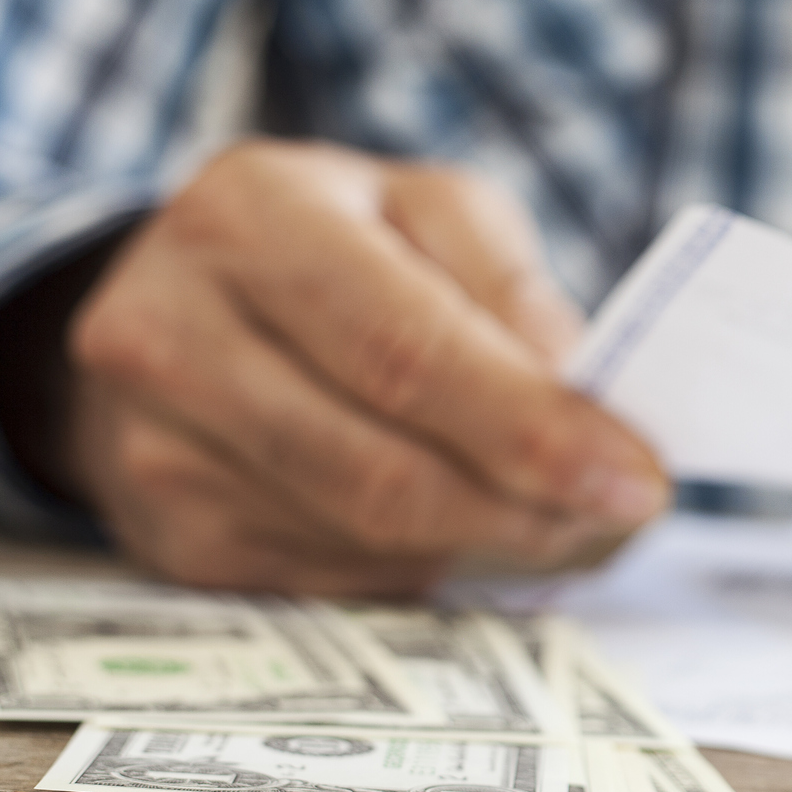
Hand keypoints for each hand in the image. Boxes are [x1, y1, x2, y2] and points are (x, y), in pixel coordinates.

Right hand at [64, 140, 667, 594]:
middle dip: (527, 509)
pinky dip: (426, 566)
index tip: (637, 476)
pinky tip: (473, 533)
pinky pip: (331, 578)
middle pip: (380, 470)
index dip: (530, 429)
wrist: (173, 299)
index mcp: (253, 214)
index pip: (406, 349)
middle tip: (623, 519)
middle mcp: (172, 330)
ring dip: (491, 546)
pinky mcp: (169, 535)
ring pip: (362, 539)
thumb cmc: (338, 245)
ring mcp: (155, 446)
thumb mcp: (430, 213)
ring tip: (569, 523)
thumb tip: (585, 405)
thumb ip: (510, 291)